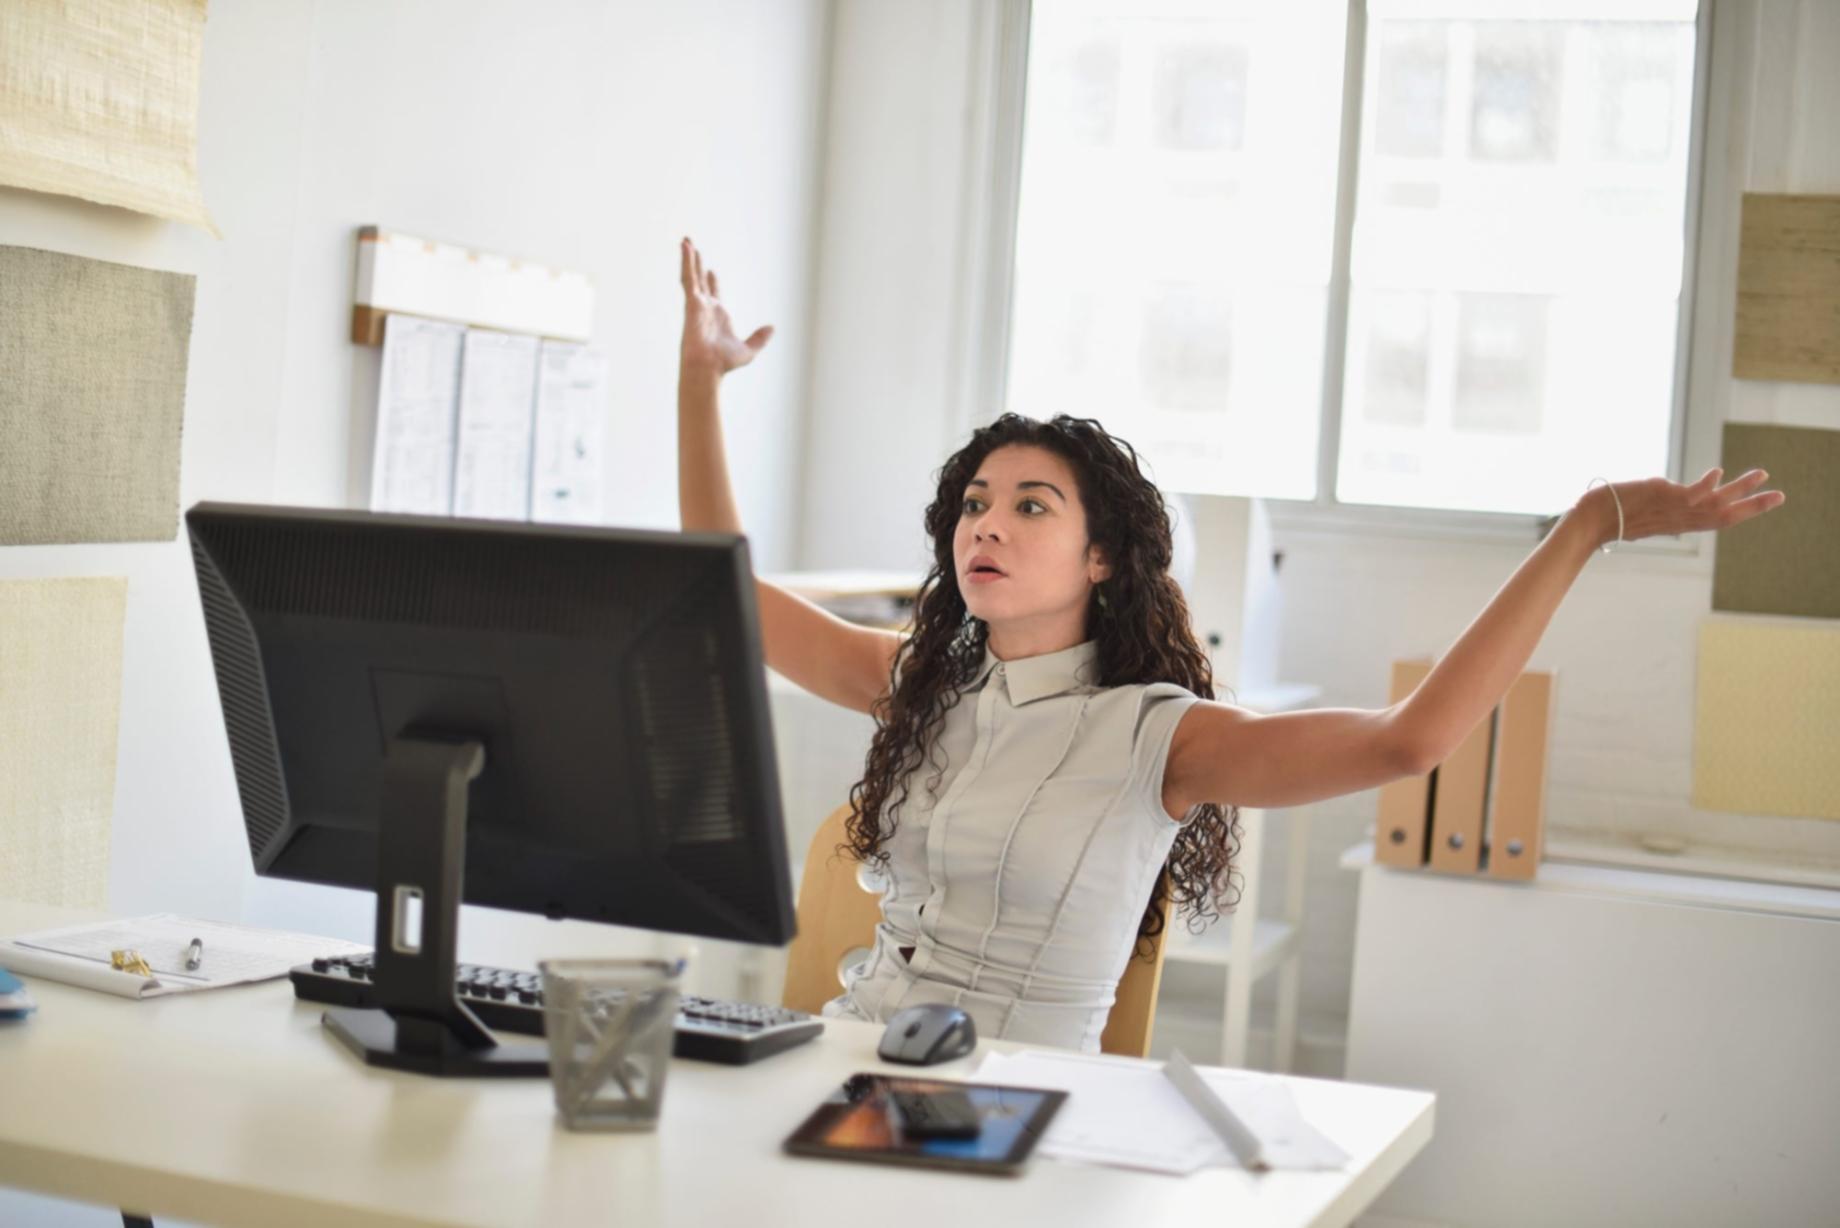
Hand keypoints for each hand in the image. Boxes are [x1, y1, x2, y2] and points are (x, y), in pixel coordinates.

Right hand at [679, 237, 772, 377]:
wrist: (708, 368)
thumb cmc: (723, 363)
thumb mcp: (748, 350)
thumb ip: (759, 338)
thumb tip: (772, 328)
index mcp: (717, 316)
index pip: (713, 293)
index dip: (712, 281)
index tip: (711, 271)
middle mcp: (705, 308)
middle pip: (700, 281)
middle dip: (696, 265)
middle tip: (692, 248)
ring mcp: (696, 304)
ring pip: (691, 276)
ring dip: (689, 259)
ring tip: (686, 241)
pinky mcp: (690, 303)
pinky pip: (687, 279)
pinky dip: (686, 263)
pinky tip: (686, 248)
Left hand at [1582, 468, 1786, 546]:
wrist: (1590, 522)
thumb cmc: (1611, 518)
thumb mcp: (1644, 514)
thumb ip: (1660, 507)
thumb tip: (1665, 491)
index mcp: (1679, 524)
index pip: (1716, 520)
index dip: (1740, 512)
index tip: (1760, 502)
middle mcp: (1680, 519)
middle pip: (1726, 516)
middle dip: (1755, 505)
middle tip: (1781, 494)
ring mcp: (1673, 509)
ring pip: (1716, 503)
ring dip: (1741, 489)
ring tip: (1762, 473)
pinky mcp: (1662, 497)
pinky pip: (1689, 494)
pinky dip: (1706, 485)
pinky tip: (1718, 471)